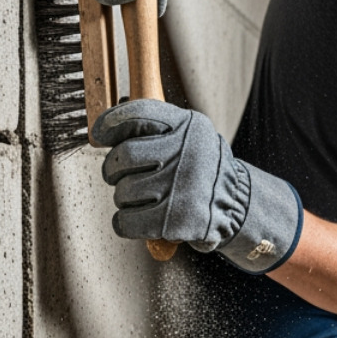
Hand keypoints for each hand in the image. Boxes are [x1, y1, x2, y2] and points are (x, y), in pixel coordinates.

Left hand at [92, 100, 302, 273]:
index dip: (110, 124)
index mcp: (188, 126)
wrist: (235, 207)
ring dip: (125, 199)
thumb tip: (104, 127)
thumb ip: (155, 128)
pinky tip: (138, 218)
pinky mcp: (175, 221)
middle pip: (122, 157)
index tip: (101, 134)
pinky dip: (125, 223)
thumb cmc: (201, 170)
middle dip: (114, 170)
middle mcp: (186, 154)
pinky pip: (126, 221)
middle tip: (124, 176)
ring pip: (122, 192)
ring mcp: (181, 188)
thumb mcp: (189, 137)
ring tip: (144, 198)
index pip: (136, 114)